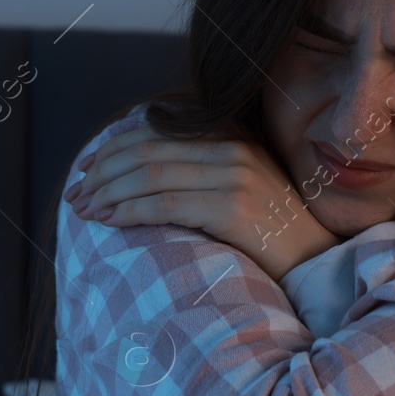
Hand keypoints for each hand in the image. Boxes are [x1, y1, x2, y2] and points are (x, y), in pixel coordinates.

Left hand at [66, 124, 342, 282]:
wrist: (319, 264)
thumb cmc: (277, 236)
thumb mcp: (244, 190)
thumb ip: (206, 173)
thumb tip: (147, 176)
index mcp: (232, 139)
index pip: (157, 131)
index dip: (114, 148)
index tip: (86, 169)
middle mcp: (233, 150)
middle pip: (148, 150)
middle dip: (102, 171)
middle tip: (75, 192)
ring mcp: (235, 176)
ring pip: (151, 174)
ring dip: (108, 191)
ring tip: (83, 210)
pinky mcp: (233, 208)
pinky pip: (166, 204)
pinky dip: (130, 210)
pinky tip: (109, 221)